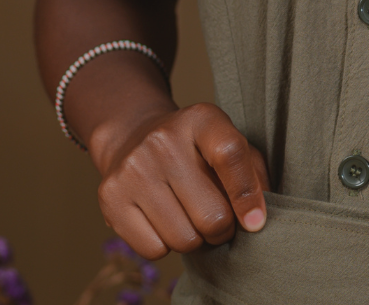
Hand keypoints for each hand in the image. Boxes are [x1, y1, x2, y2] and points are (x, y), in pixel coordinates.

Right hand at [94, 103, 269, 260]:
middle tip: (219, 220)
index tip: (256, 223)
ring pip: (184, 239)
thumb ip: (252, 172)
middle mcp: (163, 140)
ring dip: (195, 239)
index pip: (230, 155)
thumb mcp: (227, 141)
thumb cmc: (195, 148)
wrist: (135, 135)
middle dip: (222, 229)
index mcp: (201, 118)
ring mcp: (133, 168)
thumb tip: (258, 218)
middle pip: (210, 214)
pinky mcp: (111, 197)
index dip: (247, 194)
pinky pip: (154, 250)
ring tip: (190, 217)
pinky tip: (164, 221)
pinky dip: (165, 245)